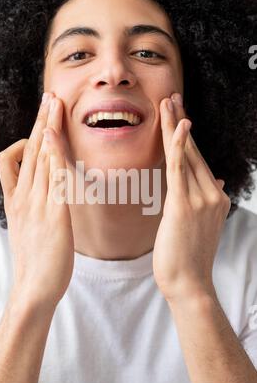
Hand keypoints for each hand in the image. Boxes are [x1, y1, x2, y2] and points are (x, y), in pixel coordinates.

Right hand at [0, 93, 73, 309]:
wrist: (33, 289)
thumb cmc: (33, 260)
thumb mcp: (24, 228)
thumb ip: (28, 206)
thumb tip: (35, 192)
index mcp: (16, 200)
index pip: (17, 158)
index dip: (29, 134)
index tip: (39, 118)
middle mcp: (24, 197)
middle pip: (30, 150)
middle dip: (39, 121)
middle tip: (49, 96)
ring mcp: (37, 204)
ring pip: (40, 158)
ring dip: (47, 128)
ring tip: (55, 105)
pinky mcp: (54, 215)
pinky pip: (54, 179)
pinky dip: (55, 157)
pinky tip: (60, 140)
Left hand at [153, 93, 230, 302]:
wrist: (189, 284)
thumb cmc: (188, 257)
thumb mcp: (202, 225)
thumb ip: (208, 200)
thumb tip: (215, 181)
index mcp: (215, 197)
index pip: (198, 160)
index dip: (188, 137)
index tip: (180, 115)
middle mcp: (212, 194)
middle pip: (194, 151)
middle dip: (181, 122)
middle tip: (172, 98)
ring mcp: (201, 199)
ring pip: (186, 155)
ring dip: (176, 126)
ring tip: (167, 103)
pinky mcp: (184, 205)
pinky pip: (180, 168)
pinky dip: (179, 145)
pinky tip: (177, 126)